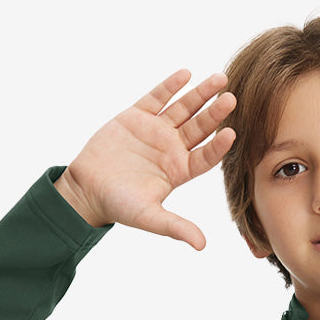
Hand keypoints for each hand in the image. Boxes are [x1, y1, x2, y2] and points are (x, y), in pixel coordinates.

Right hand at [53, 69, 235, 247]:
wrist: (88, 189)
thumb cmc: (119, 206)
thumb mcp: (149, 217)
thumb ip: (175, 227)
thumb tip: (201, 246)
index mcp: (179, 171)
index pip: (205, 156)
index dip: (217, 147)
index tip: (231, 134)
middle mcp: (172, 149)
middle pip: (199, 128)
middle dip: (215, 113)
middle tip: (231, 99)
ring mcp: (156, 131)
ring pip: (183, 108)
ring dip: (200, 94)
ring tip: (219, 78)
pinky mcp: (137, 116)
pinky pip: (157, 97)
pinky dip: (170, 86)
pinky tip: (185, 73)